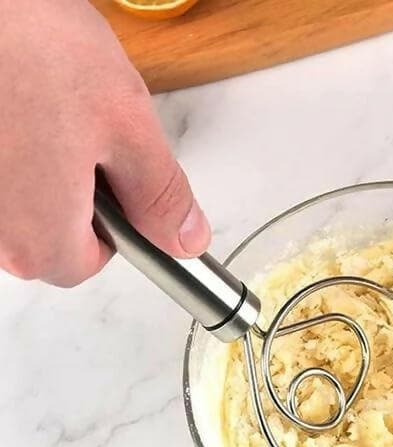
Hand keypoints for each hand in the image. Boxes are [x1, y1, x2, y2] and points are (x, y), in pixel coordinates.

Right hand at [0, 0, 209, 286]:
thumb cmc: (29, 43)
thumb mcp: (126, 126)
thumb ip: (160, 196)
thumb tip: (184, 238)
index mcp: (38, 238)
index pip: (88, 264)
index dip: (115, 226)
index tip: (122, 185)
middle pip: (49, 238)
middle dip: (78, 197)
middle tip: (87, 135)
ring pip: (19, 205)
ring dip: (44, 170)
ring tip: (51, 110)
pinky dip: (14, 150)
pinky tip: (21, 104)